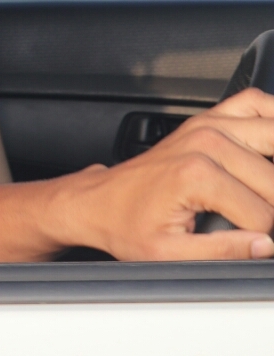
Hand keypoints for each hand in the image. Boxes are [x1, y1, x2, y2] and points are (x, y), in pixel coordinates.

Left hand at [58, 88, 273, 260]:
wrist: (99, 200)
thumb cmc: (127, 224)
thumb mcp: (168, 253)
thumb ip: (222, 251)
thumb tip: (264, 246)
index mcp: (196, 175)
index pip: (263, 215)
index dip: (258, 235)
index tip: (241, 239)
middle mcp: (205, 143)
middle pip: (273, 183)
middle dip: (269, 207)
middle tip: (246, 218)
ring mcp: (208, 125)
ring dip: (273, 170)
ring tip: (263, 190)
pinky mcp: (209, 118)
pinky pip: (256, 102)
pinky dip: (272, 117)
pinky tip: (269, 146)